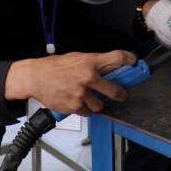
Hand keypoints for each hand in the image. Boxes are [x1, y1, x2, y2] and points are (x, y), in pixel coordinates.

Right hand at [5, 50, 135, 115]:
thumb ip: (94, 63)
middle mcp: (89, 77)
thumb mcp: (77, 58)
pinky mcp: (75, 106)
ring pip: (100, 105)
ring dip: (96, 104)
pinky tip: (75, 101)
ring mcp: (82, 93)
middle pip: (116, 90)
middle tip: (122, 96)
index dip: (129, 59)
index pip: (117, 58)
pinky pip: (87, 112)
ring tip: (87, 98)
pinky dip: (83, 109)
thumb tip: (112, 68)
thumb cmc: (56, 67)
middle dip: (121, 95)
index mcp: (90, 61)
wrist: (36, 78)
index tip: (134, 62)